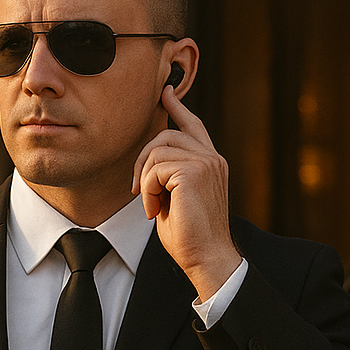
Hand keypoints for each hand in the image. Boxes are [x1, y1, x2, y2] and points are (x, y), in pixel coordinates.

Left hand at [132, 87, 241, 302]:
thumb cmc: (191, 236)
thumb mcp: (178, 197)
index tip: (165, 92)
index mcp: (211, 162)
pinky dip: (148, 190)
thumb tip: (152, 160)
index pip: (193, 125)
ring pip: (158, 151)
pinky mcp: (195, 172)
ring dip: (145, 180)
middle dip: (143, 159)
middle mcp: (212, 158)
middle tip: (137, 189)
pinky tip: (154, 210)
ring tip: (151, 204)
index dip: (177, 106)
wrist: (207, 257)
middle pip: (166, 134)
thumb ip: (171, 174)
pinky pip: (156, 168)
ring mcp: (206, 162)